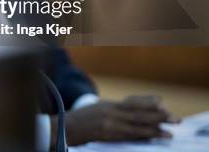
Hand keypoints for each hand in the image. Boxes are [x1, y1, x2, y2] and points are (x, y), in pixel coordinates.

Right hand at [50, 95, 178, 146]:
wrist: (65, 126)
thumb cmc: (82, 120)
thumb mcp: (97, 109)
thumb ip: (113, 109)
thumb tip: (128, 110)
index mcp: (109, 105)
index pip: (132, 102)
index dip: (148, 102)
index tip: (162, 102)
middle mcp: (111, 111)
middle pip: (139, 112)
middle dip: (158, 115)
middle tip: (174, 118)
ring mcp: (110, 122)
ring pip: (137, 124)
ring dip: (155, 127)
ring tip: (170, 131)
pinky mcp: (108, 133)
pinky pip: (129, 134)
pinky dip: (143, 135)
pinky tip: (153, 136)